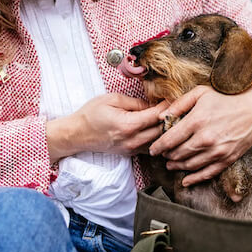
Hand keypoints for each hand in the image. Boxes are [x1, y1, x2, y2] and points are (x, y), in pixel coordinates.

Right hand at [46, 93, 164, 160]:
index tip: (173, 98)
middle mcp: (132, 140)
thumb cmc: (91, 114)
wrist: (77, 134)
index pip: (156, 116)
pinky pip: (149, 146)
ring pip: (158, 140)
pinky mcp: (130, 153)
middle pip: (161, 130)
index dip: (168, 106)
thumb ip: (135, 102)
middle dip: (169, 118)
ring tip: (167, 117)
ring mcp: (131, 149)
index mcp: (128, 125)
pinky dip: (155, 137)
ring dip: (163, 129)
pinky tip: (155, 127)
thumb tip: (152, 104)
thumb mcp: (112, 100)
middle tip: (174, 107)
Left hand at [148, 84, 251, 187]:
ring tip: (171, 163)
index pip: (169, 140)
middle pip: (177, 154)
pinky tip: (186, 180)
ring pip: (189, 165)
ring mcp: (217, 151)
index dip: (157, 146)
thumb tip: (160, 116)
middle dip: (167, 156)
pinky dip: (194, 178)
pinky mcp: (227, 159)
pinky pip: (207, 173)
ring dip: (177, 166)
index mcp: (196, 121)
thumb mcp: (201, 93)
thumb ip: (179, 104)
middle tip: (162, 155)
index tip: (152, 149)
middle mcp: (205, 138)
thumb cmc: (227, 99)